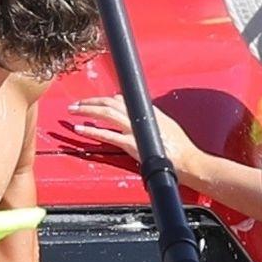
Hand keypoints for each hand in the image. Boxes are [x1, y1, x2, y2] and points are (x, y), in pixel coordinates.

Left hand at [68, 96, 200, 182]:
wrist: (189, 161)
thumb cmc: (179, 148)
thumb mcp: (165, 127)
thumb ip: (150, 121)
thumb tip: (139, 118)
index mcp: (147, 112)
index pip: (121, 100)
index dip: (105, 100)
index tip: (93, 102)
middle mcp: (140, 117)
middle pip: (110, 103)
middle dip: (91, 102)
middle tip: (75, 104)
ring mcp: (135, 130)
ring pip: (107, 114)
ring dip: (87, 111)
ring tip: (73, 111)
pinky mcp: (133, 144)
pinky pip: (108, 135)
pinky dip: (92, 131)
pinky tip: (80, 129)